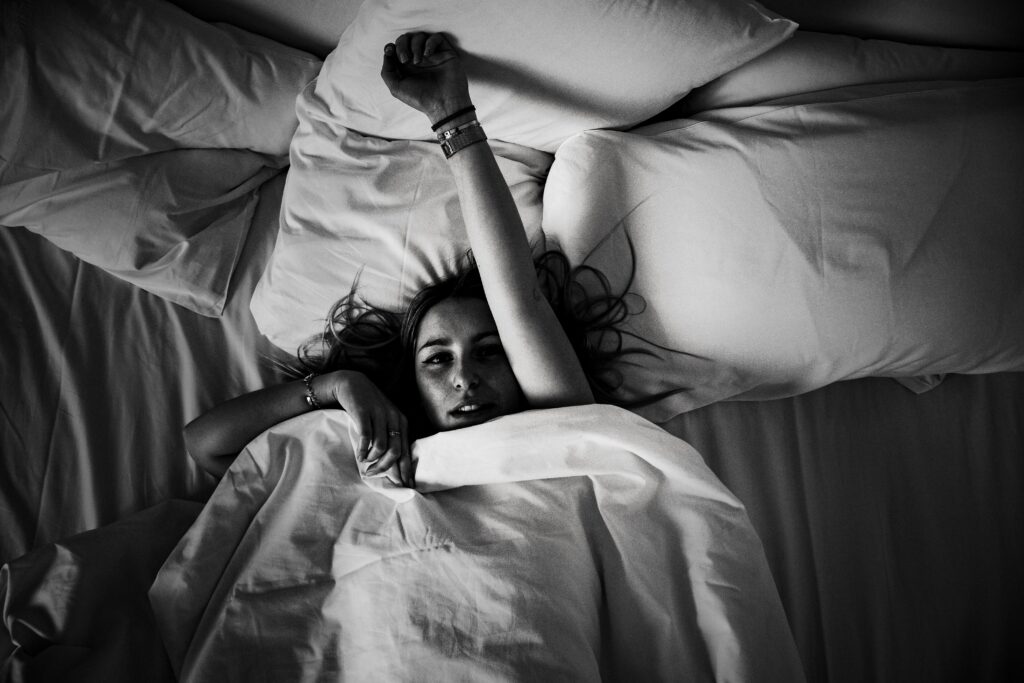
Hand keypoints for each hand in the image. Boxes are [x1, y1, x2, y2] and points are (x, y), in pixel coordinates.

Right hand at [319, 370, 412, 486]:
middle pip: (395, 451)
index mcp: (401, 421)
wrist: (352, 383)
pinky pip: (366, 437)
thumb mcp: (384, 421)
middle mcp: (393, 417)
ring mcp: (379, 415)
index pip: (406, 451)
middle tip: (374, 474)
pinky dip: (363, 450)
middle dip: (386, 468)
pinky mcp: (363, 412)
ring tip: (366, 463)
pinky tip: (360, 456)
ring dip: (373, 459)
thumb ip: (390, 439)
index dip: (405, 470)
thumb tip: (393, 467)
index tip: (405, 486)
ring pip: (382, 446)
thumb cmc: (369, 407)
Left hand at [380, 32, 471, 123]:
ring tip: (418, 61)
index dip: (391, 46)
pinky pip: (437, 38)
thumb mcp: (396, 88)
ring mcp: (432, 56)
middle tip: (405, 59)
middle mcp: (419, 59)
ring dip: (415, 46)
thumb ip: (387, 71)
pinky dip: (430, 43)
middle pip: (406, 39)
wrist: (443, 104)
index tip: (390, 51)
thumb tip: (388, 52)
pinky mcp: (445, 53)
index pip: (396, 48)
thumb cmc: (421, 99)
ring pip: (420, 36)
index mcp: (406, 67)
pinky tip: (428, 55)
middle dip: (402, 45)